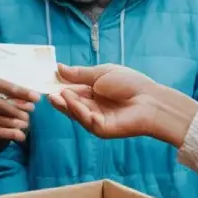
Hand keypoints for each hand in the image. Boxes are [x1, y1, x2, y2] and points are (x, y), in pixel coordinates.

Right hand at [48, 64, 197, 147]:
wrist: (151, 99)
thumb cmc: (130, 83)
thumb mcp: (102, 73)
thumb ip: (80, 74)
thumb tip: (58, 68)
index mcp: (93, 92)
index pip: (72, 90)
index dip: (59, 86)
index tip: (46, 80)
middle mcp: (92, 107)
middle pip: (71, 103)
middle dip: (59, 98)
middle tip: (46, 92)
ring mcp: (96, 119)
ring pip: (75, 113)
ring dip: (66, 103)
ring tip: (59, 94)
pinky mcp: (101, 129)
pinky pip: (85, 120)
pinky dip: (77, 110)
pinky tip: (71, 100)